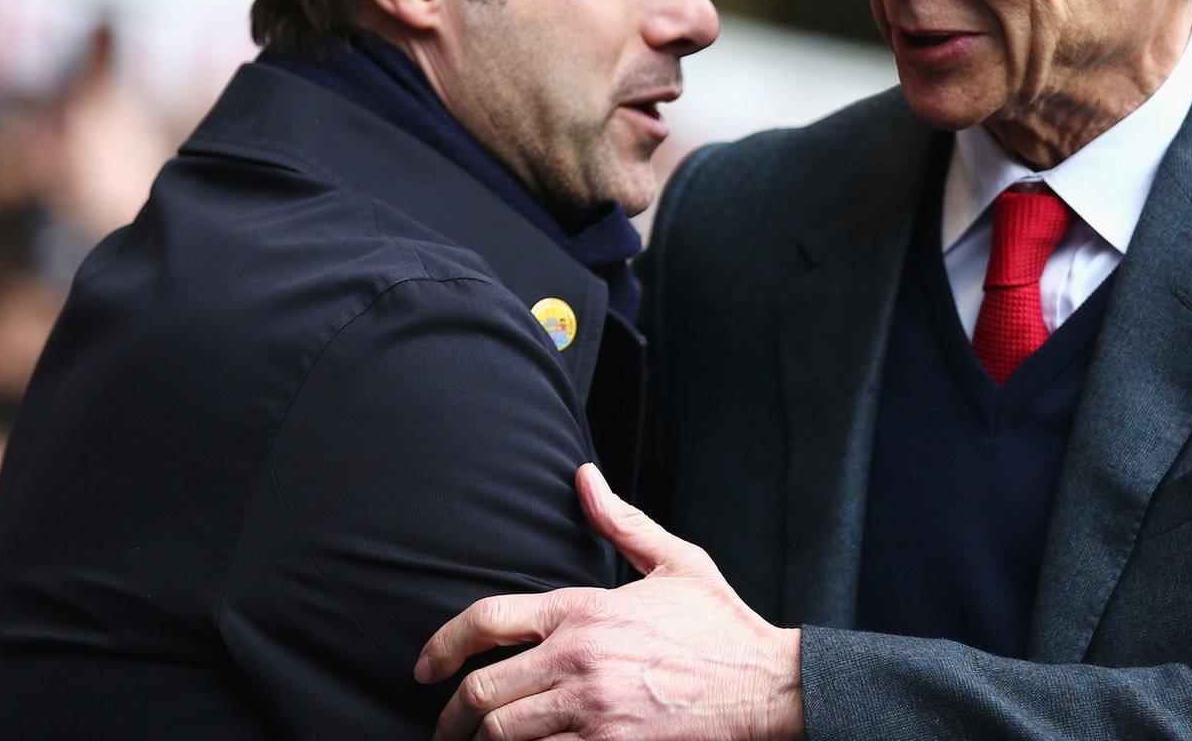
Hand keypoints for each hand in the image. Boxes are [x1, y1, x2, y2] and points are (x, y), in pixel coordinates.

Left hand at [416, 463, 802, 740]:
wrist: (766, 687)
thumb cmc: (720, 626)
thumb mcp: (674, 561)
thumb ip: (620, 521)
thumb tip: (583, 476)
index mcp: (585, 609)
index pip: (488, 620)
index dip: (443, 644)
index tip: (426, 666)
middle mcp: (579, 660)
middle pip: (482, 693)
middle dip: (452, 715)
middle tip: (444, 725)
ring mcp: (592, 712)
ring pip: (504, 735)